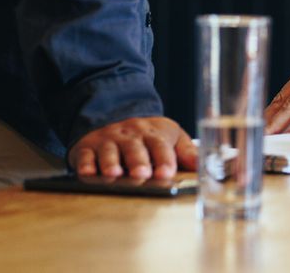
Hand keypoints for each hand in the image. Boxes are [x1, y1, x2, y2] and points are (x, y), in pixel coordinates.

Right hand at [68, 116, 195, 179]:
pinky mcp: (87, 147)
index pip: (161, 145)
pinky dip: (85, 164)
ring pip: (109, 151)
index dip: (165, 159)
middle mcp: (130, 135)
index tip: (167, 173)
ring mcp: (108, 140)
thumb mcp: (171, 136)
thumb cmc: (147, 134)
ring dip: (111, 163)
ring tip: (114, 174)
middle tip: (142, 174)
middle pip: (135, 147)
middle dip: (139, 161)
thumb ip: (186, 152)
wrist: (114, 114)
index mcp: (153, 132)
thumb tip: (203, 166)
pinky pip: (85, 155)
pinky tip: (87, 174)